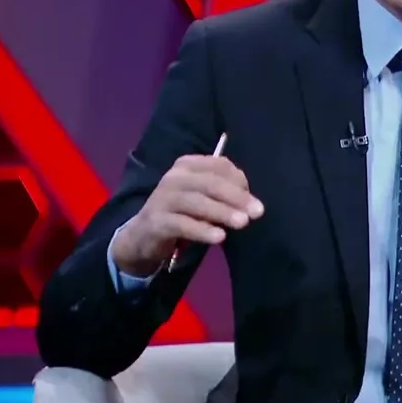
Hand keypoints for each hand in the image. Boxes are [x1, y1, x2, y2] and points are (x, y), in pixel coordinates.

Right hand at [111, 154, 263, 276]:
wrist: (144, 235)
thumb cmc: (183, 212)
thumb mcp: (204, 198)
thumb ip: (224, 194)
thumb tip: (251, 202)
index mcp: (188, 165)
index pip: (219, 166)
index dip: (240, 181)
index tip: (255, 201)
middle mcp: (174, 177)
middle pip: (210, 183)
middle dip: (236, 197)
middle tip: (257, 212)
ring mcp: (162, 198)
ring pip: (196, 202)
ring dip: (222, 212)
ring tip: (242, 223)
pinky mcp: (155, 221)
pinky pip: (181, 224)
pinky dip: (202, 230)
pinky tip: (219, 237)